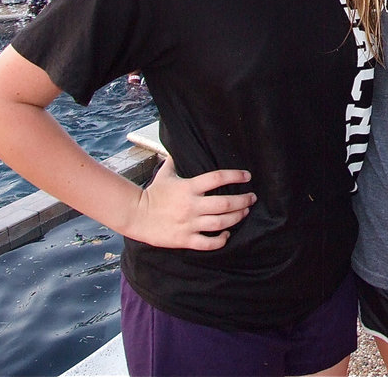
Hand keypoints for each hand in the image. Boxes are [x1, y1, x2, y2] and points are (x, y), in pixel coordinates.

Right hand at [125, 156, 255, 250]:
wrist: (136, 215)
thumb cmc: (153, 194)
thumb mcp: (165, 174)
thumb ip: (175, 161)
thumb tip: (179, 145)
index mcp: (189, 187)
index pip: (218, 178)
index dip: (236, 176)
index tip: (247, 176)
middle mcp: (191, 205)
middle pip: (225, 203)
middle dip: (243, 201)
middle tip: (252, 198)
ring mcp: (189, 223)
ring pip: (221, 222)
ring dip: (236, 217)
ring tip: (244, 212)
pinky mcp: (185, 239)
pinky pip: (208, 243)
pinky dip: (220, 240)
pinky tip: (226, 235)